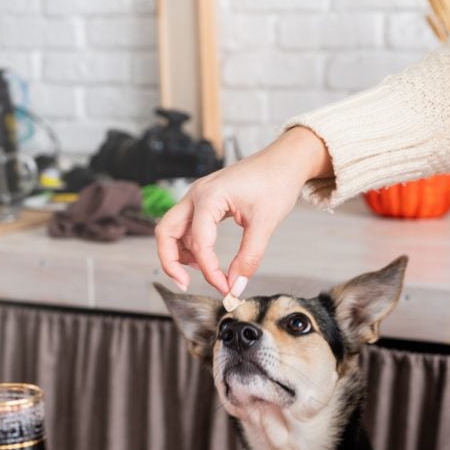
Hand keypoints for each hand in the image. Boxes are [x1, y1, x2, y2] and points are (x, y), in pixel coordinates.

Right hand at [155, 126, 331, 294]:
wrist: (284, 161)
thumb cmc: (276, 182)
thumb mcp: (265, 224)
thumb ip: (249, 258)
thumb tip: (235, 286)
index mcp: (210, 197)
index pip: (199, 243)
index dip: (209, 270)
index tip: (225, 288)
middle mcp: (197, 194)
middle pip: (165, 232)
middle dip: (170, 261)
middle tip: (184, 284)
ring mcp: (197, 196)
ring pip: (171, 228)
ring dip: (178, 253)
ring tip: (200, 272)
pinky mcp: (204, 200)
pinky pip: (184, 225)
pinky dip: (188, 243)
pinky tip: (203, 258)